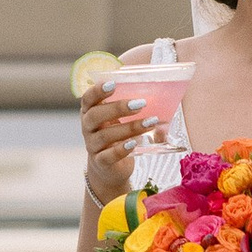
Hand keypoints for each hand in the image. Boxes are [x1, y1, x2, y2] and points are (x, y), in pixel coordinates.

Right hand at [80, 81, 156, 208]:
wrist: (109, 167)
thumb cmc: (116, 135)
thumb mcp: (120, 119)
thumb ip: (133, 106)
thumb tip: (164, 91)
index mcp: (90, 112)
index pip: (88, 98)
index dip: (97, 90)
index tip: (113, 84)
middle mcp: (87, 128)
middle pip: (95, 115)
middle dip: (117, 108)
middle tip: (141, 104)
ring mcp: (92, 146)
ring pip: (105, 135)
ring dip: (129, 128)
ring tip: (150, 122)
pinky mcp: (100, 162)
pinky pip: (107, 156)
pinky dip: (120, 149)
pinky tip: (134, 143)